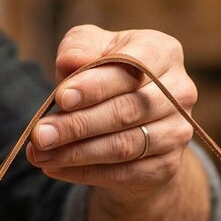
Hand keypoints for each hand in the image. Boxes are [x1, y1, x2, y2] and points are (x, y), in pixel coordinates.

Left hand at [26, 24, 196, 194]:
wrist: (135, 122)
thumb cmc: (107, 75)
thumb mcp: (92, 50)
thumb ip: (80, 47)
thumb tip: (71, 62)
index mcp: (163, 52)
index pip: (131, 68)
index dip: (96, 85)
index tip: (61, 98)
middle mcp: (180, 92)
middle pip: (126, 111)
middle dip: (78, 125)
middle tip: (40, 135)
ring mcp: (178, 132)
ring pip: (124, 146)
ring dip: (77, 153)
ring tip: (40, 154)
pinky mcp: (167, 166)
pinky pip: (124, 173)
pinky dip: (86, 173)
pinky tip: (56, 169)